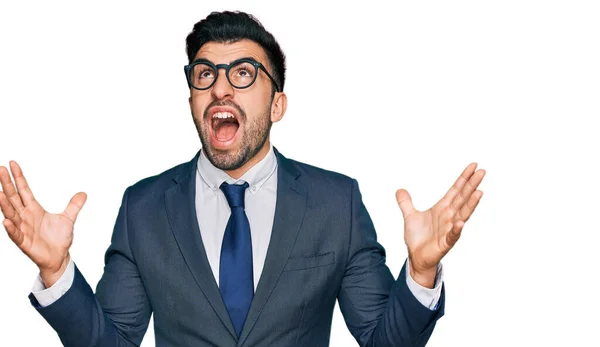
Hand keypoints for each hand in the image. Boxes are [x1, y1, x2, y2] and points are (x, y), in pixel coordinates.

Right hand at [0, 161, 86, 287]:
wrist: (59, 257)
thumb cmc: (58, 238)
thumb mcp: (68, 218)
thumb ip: (74, 205)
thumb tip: (83, 193)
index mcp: (34, 209)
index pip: (24, 189)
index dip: (18, 177)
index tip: (12, 163)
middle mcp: (25, 216)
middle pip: (14, 197)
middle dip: (7, 184)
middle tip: (0, 169)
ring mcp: (23, 228)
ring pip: (11, 213)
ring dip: (4, 204)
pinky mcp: (24, 242)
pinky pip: (15, 234)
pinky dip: (11, 228)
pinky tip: (6, 221)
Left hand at [396, 163, 484, 287]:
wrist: (416, 257)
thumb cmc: (418, 238)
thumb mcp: (410, 216)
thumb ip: (406, 202)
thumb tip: (400, 190)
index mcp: (442, 208)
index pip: (456, 190)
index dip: (464, 178)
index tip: (474, 166)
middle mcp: (449, 217)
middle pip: (462, 198)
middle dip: (472, 185)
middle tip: (482, 172)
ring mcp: (449, 229)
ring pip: (462, 214)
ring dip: (471, 204)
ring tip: (479, 192)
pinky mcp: (445, 243)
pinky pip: (452, 236)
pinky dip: (456, 230)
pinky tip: (461, 223)